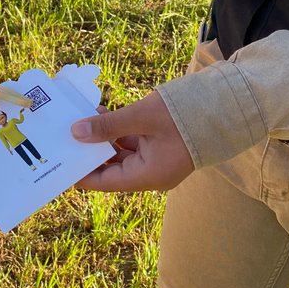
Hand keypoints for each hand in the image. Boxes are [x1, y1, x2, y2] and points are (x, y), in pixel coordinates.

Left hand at [71, 92, 193, 192]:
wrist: (229, 105)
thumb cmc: (186, 113)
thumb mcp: (142, 117)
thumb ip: (108, 126)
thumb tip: (76, 133)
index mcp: (149, 176)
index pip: (105, 182)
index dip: (81, 173)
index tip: (59, 162)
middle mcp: (152, 174)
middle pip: (111, 169)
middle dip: (88, 151)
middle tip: (64, 135)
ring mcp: (158, 161)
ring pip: (121, 154)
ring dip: (102, 137)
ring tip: (82, 117)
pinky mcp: (163, 147)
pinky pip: (133, 144)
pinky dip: (117, 131)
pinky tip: (103, 113)